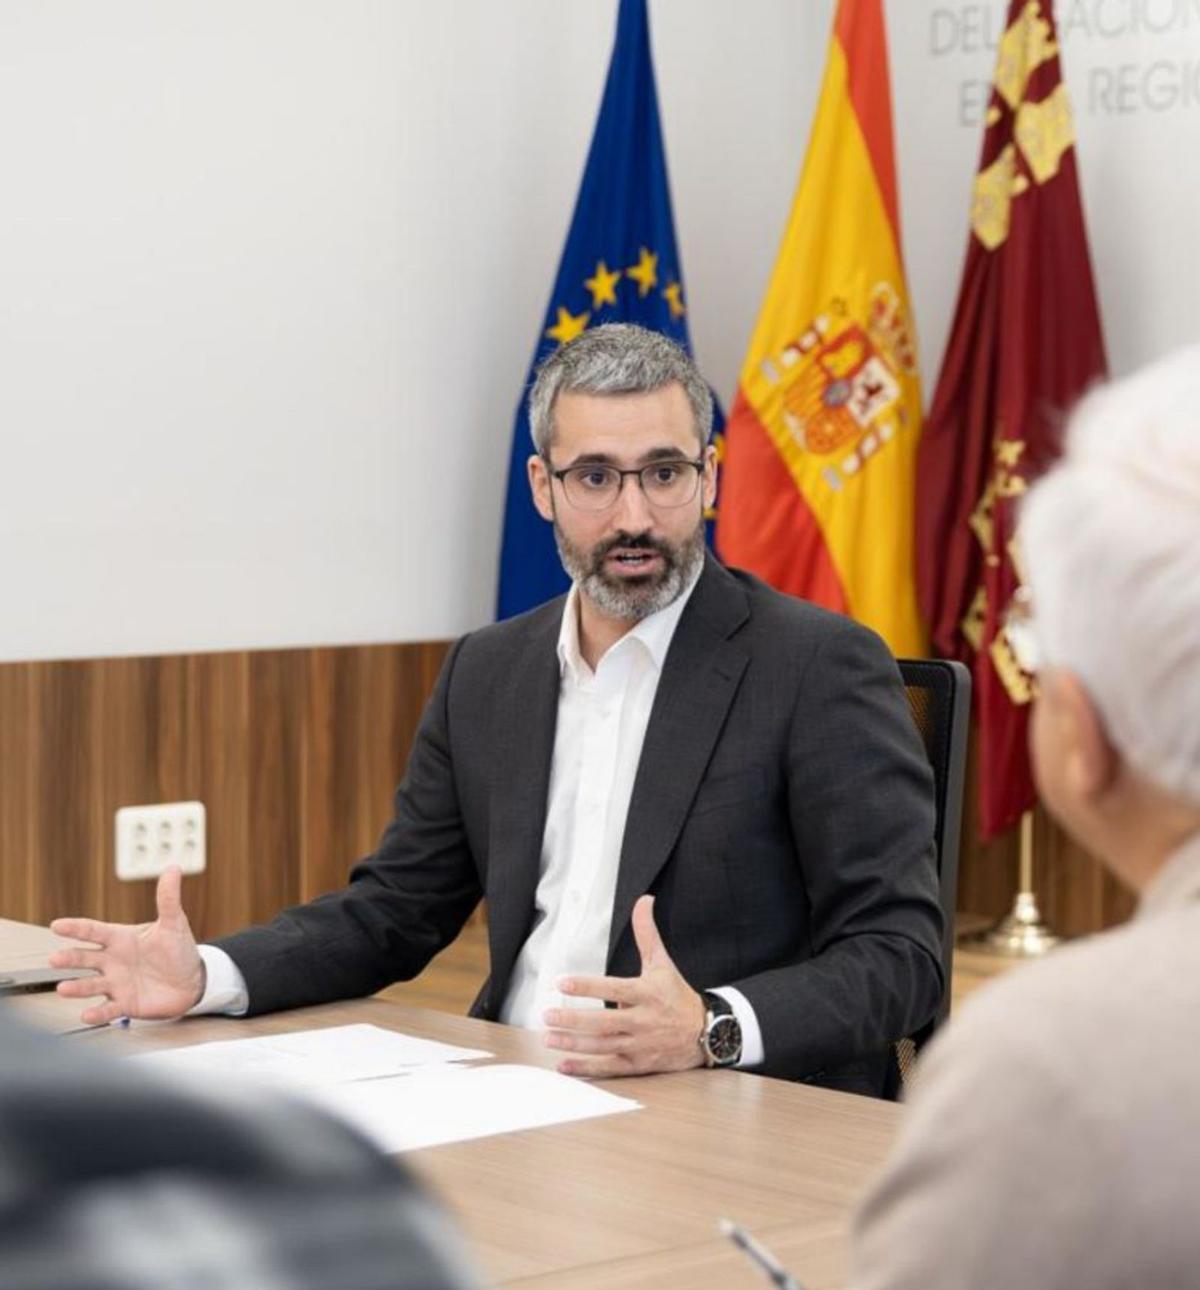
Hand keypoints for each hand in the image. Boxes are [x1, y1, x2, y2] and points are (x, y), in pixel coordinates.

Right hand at [49, 866, 205, 1024]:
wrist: (192, 981)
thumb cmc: (178, 950)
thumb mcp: (174, 923)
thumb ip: (168, 898)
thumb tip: (173, 867)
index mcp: (120, 939)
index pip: (94, 931)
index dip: (76, 928)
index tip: (57, 925)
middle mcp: (112, 961)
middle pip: (85, 958)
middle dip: (69, 959)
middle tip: (54, 959)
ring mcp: (116, 983)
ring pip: (90, 985)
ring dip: (76, 988)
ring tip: (63, 988)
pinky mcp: (125, 1004)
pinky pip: (108, 1010)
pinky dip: (97, 1014)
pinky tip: (87, 1014)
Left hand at [542, 895, 705, 1077]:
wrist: (706, 1032)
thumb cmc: (677, 995)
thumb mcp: (662, 962)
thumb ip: (647, 933)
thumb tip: (644, 900)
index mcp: (646, 994)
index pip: (613, 989)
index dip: (587, 986)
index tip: (562, 983)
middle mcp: (642, 1021)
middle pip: (604, 1022)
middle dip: (573, 1020)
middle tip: (547, 1015)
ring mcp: (640, 1045)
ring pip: (603, 1046)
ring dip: (574, 1043)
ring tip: (548, 1038)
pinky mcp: (638, 1064)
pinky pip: (610, 1068)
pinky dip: (586, 1069)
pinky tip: (564, 1066)